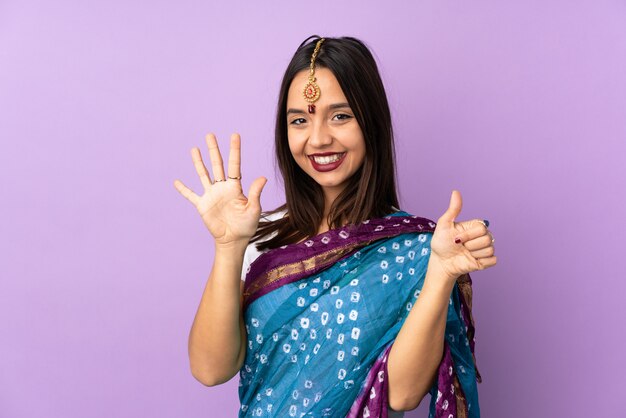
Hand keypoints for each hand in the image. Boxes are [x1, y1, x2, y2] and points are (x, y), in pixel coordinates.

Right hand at [173, 133, 266, 247]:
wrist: (234, 240)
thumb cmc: (247, 226)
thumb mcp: (254, 209)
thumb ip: (256, 193)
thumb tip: (263, 177)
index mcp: (235, 187)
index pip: (235, 165)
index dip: (235, 150)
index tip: (235, 135)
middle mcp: (222, 187)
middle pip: (217, 165)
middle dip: (214, 150)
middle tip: (210, 134)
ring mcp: (211, 195)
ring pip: (203, 174)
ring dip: (198, 162)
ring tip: (194, 148)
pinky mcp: (202, 205)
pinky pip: (191, 195)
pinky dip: (183, 189)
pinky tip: (176, 181)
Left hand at [429, 190, 496, 282]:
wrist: (440, 263)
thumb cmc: (441, 244)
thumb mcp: (444, 225)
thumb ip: (453, 209)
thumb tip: (456, 191)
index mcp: (474, 227)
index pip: (481, 228)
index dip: (468, 235)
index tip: (455, 239)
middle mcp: (482, 237)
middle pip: (488, 238)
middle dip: (470, 245)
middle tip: (460, 247)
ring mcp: (484, 249)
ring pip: (490, 249)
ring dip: (474, 253)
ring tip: (465, 253)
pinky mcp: (486, 261)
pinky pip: (493, 260)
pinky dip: (481, 261)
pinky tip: (471, 260)